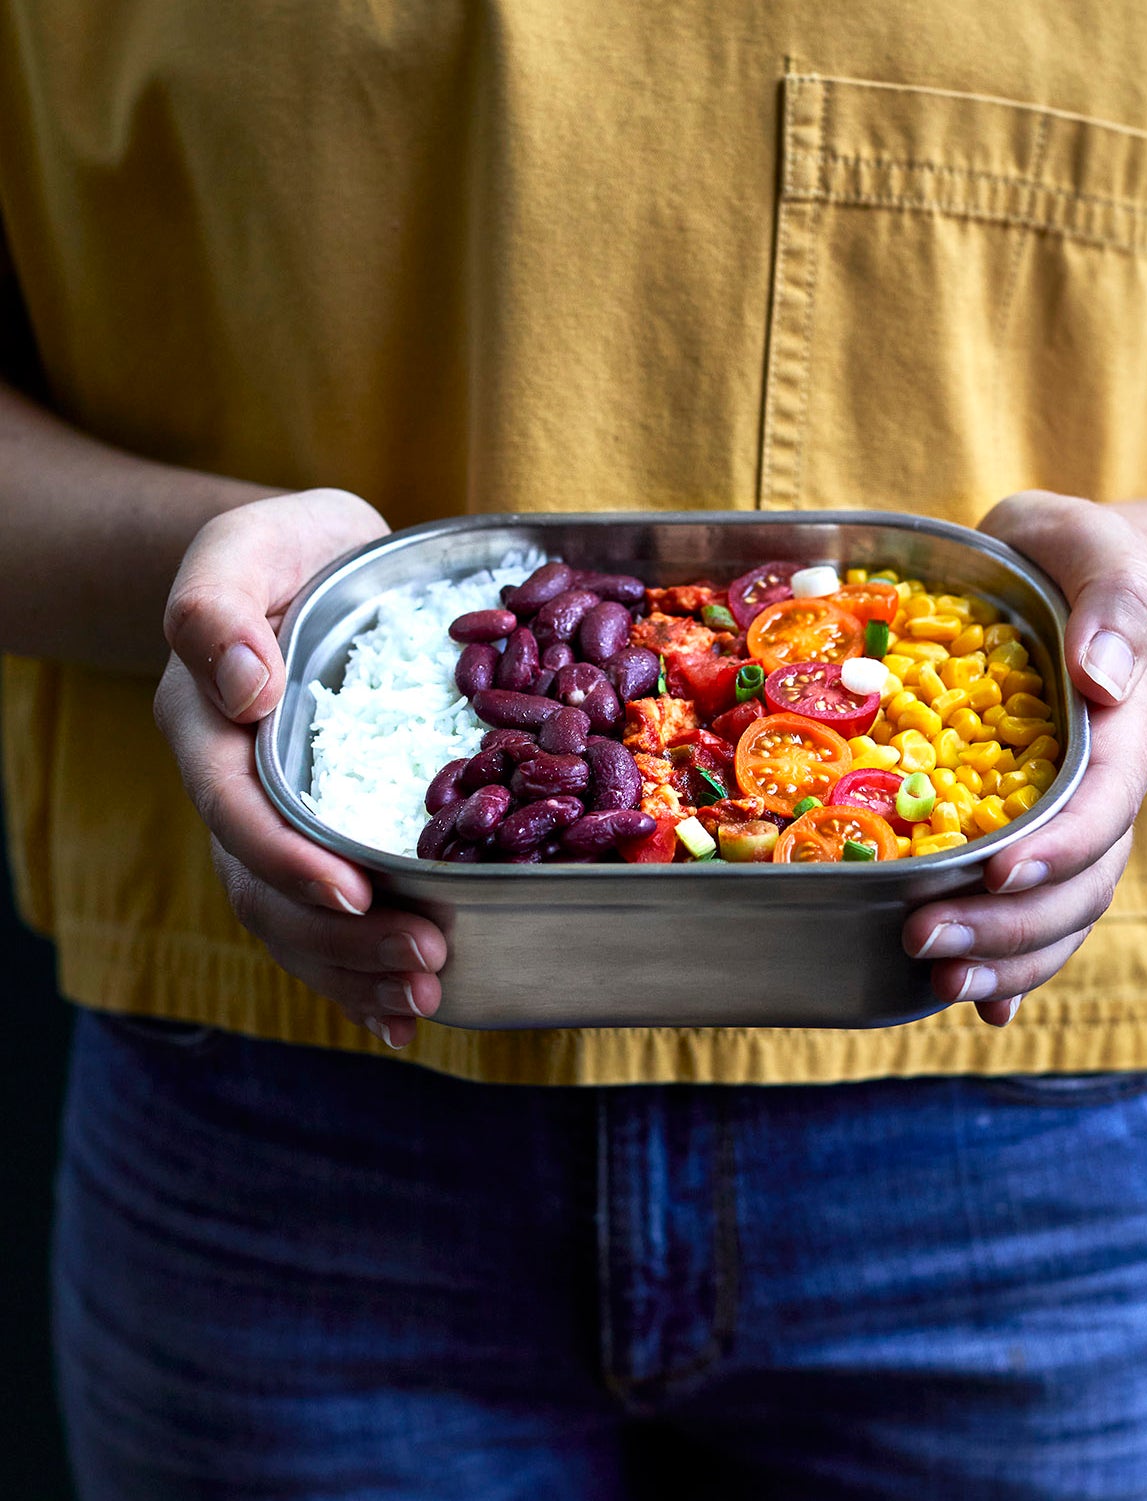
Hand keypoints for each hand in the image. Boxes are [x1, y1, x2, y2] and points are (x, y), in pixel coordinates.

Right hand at [154, 489, 447, 1048]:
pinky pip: (330, 916)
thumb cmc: (282, 550)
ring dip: (357, 970)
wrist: (316, 566)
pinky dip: (362, 969)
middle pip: (266, 889)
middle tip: (427, 962)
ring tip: (427, 998)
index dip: (289, 861)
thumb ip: (217, 607)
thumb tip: (242, 690)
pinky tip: (406, 1009)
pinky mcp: (325, 833)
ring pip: (296, 921)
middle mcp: (237, 789)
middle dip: (342, 940)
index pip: (237, 811)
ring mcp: (279, 820)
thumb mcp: (242, 546)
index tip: (358, 893)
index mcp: (207, 728)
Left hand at [901, 491, 1146, 1025]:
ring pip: (1056, 911)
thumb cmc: (1065, 560)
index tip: (997, 870)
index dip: (1058, 845)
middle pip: (1078, 880)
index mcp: (1119, 728)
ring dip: (1003, 955)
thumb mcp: (1097, 549)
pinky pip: (1028, 909)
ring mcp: (1066, 820)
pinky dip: (1011, 962)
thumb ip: (1119, 598)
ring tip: (938, 979)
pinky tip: (974, 1003)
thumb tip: (1104, 677)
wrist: (1053, 581)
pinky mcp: (1027, 834)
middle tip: (926, 939)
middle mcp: (1099, 788)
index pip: (1103, 803)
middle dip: (1009, 922)